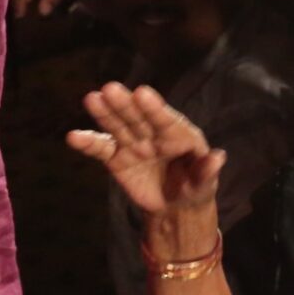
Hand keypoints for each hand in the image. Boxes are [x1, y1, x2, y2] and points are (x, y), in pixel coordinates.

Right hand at [66, 82, 224, 218]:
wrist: (175, 206)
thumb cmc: (196, 187)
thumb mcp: (205, 184)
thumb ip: (208, 171)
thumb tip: (219, 157)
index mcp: (180, 135)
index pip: (166, 120)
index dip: (154, 108)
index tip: (143, 92)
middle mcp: (154, 134)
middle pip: (138, 118)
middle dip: (125, 104)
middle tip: (111, 88)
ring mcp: (134, 144)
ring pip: (118, 126)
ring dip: (105, 113)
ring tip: (92, 98)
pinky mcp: (117, 158)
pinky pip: (102, 149)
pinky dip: (88, 143)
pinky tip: (73, 137)